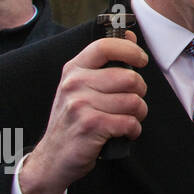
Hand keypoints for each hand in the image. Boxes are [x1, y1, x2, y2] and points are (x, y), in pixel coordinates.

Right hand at [18, 33, 148, 193]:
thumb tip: (128, 34)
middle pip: (129, 78)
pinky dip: (133, 130)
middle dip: (139, 93)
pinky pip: (129, 122)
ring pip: (133, 102)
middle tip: (131, 103)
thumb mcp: (80, 88)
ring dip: (138, 115)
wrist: (52, 159)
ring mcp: (80, 105)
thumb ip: (103, 64)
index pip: (105, 46)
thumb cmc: (74, 121)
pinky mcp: (90, 125)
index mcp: (74, 69)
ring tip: (126, 120)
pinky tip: (123, 133)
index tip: (141, 60)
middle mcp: (74, 83)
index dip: (130, 50)